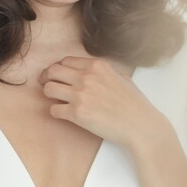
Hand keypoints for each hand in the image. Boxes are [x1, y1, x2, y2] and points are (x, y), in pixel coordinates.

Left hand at [38, 55, 165, 148]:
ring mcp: (81, 95)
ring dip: (49, 95)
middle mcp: (87, 77)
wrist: (140, 125)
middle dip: (47, 78)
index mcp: (98, 66)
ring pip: (49, 89)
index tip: (57, 76)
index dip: (59, 68)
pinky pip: (54, 109)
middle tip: (47, 85)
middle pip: (52, 71)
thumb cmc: (134, 104)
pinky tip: (63, 114)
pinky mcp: (77, 114)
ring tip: (56, 100)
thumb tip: (90, 73)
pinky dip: (55, 112)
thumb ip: (103, 72)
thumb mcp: (121, 77)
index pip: (66, 61)